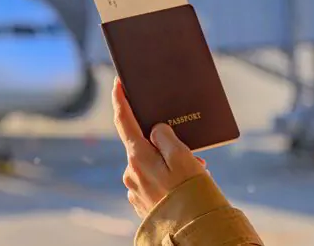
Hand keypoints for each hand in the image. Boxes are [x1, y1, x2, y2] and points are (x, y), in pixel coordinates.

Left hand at [112, 77, 207, 217]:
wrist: (193, 233)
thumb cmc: (191, 194)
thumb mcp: (183, 158)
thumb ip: (166, 136)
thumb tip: (155, 130)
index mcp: (137, 156)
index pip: (124, 120)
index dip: (120, 99)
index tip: (117, 83)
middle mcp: (130, 172)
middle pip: (142, 144)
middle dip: (163, 142)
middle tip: (189, 150)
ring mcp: (135, 189)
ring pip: (150, 164)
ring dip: (168, 163)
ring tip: (196, 173)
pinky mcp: (141, 202)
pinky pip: (152, 180)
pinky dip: (167, 178)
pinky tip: (185, 184)